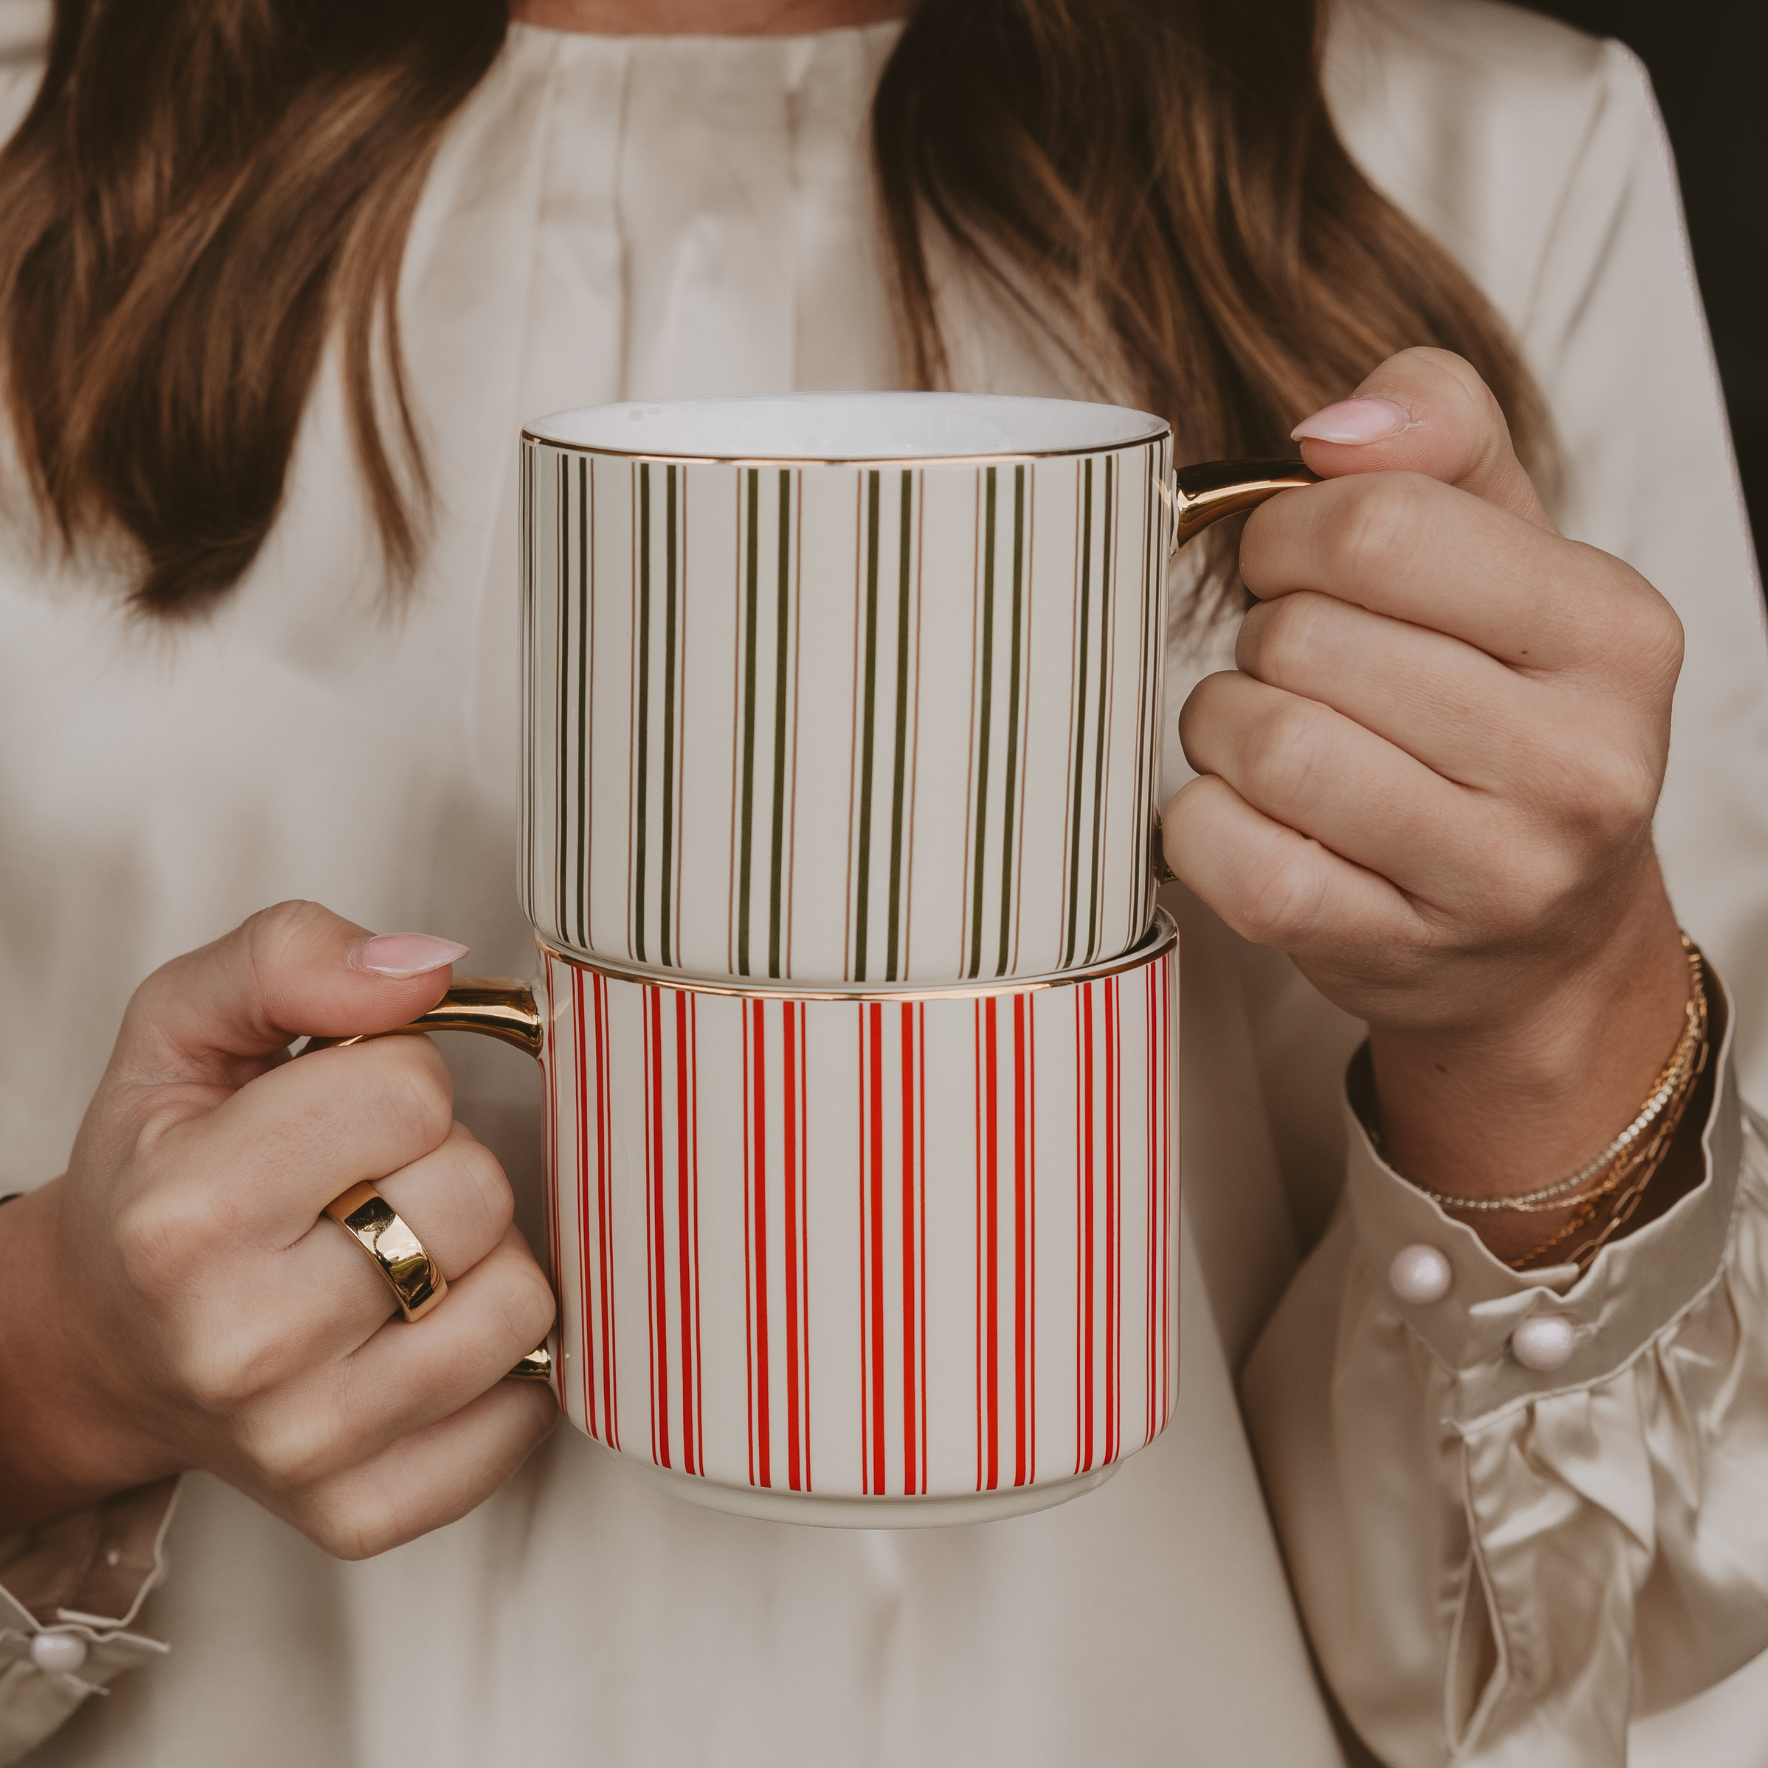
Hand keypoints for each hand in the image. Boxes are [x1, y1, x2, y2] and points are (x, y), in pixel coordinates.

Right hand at [0, 903, 556, 1552]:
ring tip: (398, 1258)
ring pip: (521, 1303)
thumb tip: (423, 970)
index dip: (399, 1078)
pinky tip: (425, 1337)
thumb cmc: (157, 1180)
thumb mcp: (183, 1027)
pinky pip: (525, 1416)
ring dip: (480, 1262)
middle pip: (475, 1196)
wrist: (105, 1346)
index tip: (346, 1108)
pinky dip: (500, 1368)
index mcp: (185, 1214)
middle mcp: (237, 1344)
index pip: (413, 1092)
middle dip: (441, 1165)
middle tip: (369, 1185)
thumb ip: (291, 956)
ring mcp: (303, 1444)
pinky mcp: (361, 1512)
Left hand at [1163, 348, 1690, 1207]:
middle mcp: (1577, 762)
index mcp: (1613, 631)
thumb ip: (1439, 434)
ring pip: (1262, 743)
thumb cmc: (1506, 718)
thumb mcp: (1511, 550)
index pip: (1380, 528)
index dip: (1288, 533)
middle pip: (1305, 640)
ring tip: (1267, 734)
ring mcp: (1492, 875)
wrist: (1544, 941)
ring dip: (1223, 724)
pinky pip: (1228, 853)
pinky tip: (1244, 811)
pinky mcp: (1392, 952)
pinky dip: (1200, 818)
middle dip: (1260, 636)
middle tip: (1290, 664)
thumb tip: (1328, 431)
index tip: (1288, 562)